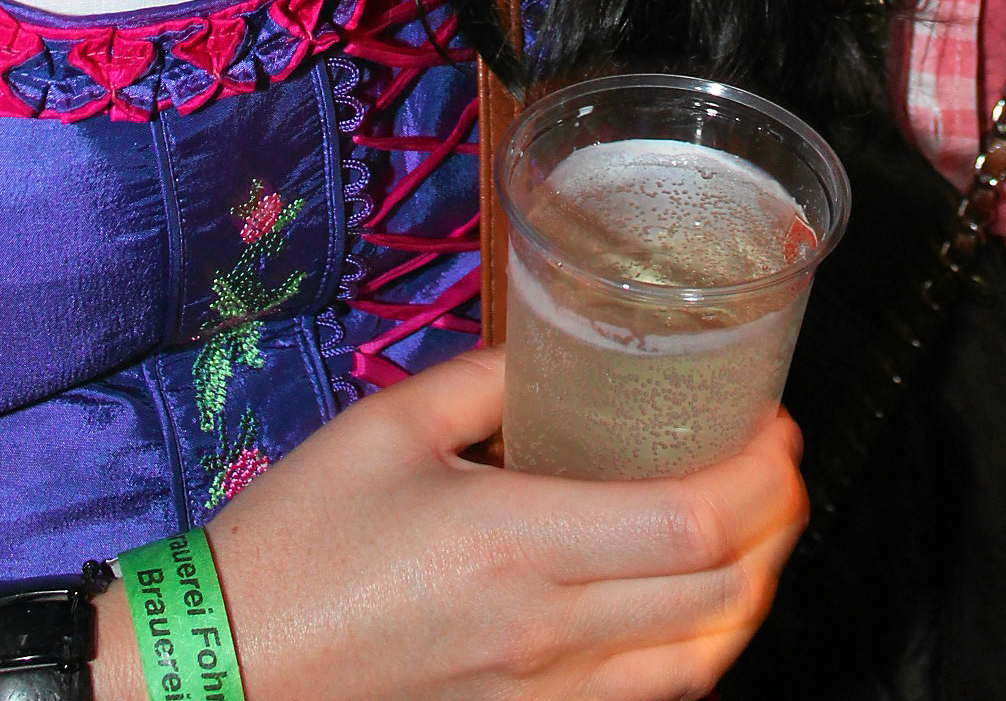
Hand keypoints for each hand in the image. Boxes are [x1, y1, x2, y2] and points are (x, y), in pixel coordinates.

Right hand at [102, 348, 806, 700]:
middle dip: (777, 528)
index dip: (759, 478)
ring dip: (751, 598)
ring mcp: (538, 695)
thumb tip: (554, 340)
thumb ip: (485, 375)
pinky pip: (644, 700)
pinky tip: (695, 607)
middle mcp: (545, 633)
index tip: (777, 426)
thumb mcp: (389, 424)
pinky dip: (696, 653)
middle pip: (718, 597)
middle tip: (781, 465)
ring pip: (697, 664)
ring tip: (759, 533)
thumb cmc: (297, 539)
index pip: (689, 526)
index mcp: (515, 544)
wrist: (225, 664)